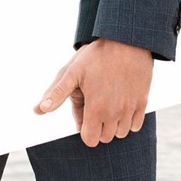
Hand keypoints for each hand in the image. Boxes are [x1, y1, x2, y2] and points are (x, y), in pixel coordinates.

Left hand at [34, 38, 152, 146]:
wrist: (126, 40)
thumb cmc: (98, 55)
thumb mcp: (72, 71)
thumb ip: (57, 93)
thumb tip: (38, 110)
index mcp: (96, 108)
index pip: (90, 140)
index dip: (85, 129)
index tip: (84, 114)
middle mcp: (115, 113)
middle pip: (105, 138)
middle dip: (98, 127)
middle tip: (95, 105)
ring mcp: (130, 108)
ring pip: (121, 133)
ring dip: (114, 125)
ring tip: (108, 103)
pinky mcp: (142, 102)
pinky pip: (136, 125)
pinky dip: (129, 120)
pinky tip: (122, 104)